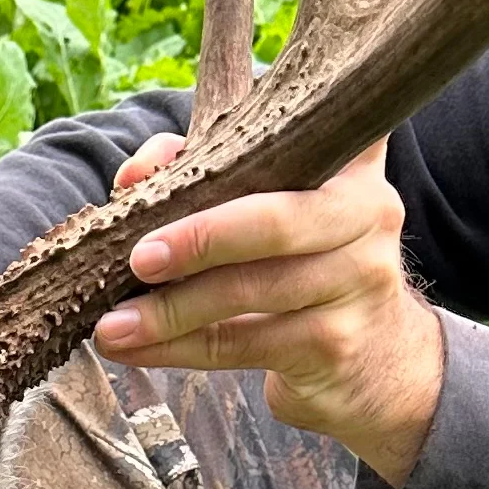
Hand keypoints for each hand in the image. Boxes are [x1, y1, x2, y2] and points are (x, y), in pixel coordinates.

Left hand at [95, 134, 445, 485]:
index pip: (308, 125)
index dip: (245, 128)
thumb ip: (206, 175)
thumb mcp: (270, 212)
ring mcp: (358, 282)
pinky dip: (178, 349)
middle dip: (199, 238)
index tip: (178, 148)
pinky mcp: (334, 344)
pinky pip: (241, 344)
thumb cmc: (303, 269)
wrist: (377, 363)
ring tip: (111, 325)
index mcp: (350, 166)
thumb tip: (134, 176)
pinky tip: (134, 350)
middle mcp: (368, 215)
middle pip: (275, 221)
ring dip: (171, 311)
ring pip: (251, 291)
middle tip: (137, 257)